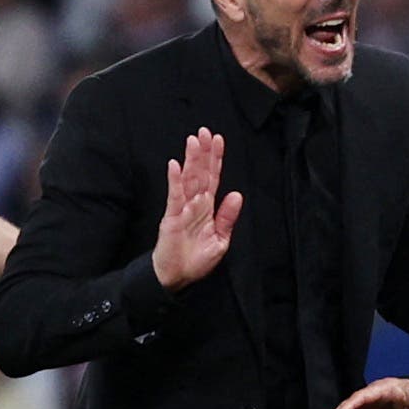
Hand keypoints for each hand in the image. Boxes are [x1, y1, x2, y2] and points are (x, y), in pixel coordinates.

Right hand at [151, 128, 241, 291]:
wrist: (177, 277)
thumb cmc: (196, 259)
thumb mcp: (220, 239)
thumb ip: (227, 217)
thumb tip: (237, 194)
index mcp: (207, 207)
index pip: (212, 178)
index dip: (215, 159)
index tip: (218, 140)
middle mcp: (194, 204)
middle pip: (200, 173)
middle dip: (203, 152)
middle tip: (204, 131)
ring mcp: (182, 209)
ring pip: (188, 179)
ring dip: (190, 160)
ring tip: (193, 140)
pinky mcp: (171, 218)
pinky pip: (174, 196)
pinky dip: (174, 181)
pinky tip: (175, 165)